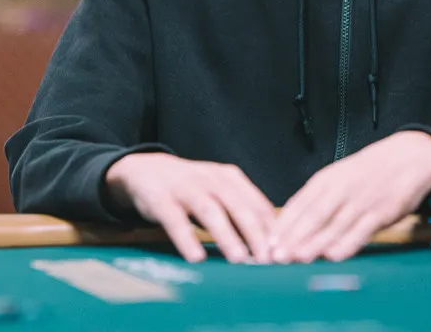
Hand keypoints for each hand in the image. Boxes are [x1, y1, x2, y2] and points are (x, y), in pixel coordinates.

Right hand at [104, 152, 273, 263]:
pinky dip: (187, 238)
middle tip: (267, 260)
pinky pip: (175, 220)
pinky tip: (196, 257)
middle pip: (238, 207)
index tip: (284, 251)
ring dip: (226, 236)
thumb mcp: (218, 193)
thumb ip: (240, 212)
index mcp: (230, 178)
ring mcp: (186, 188)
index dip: (271, 228)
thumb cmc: (191, 189)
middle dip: (255, 234)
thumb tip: (270, 245)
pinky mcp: (161, 199)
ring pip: (210, 211)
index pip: (257, 204)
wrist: (145, 170)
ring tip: (239, 259)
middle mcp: (211, 180)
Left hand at [270, 131, 430, 263]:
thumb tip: (293, 222)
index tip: (268, 242)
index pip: (300, 203)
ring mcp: (361, 200)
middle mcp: (342, 188)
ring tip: (297, 258)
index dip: (283, 224)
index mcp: (328, 178)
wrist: (410, 156)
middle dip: (293, 237)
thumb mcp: (340, 175)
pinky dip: (346, 244)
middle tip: (276, 256)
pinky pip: (360, 231)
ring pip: (333, 225)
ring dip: (314, 244)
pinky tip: (333, 255)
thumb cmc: (370, 170)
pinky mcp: (381, 212)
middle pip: (313, 215)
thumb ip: (319, 198)